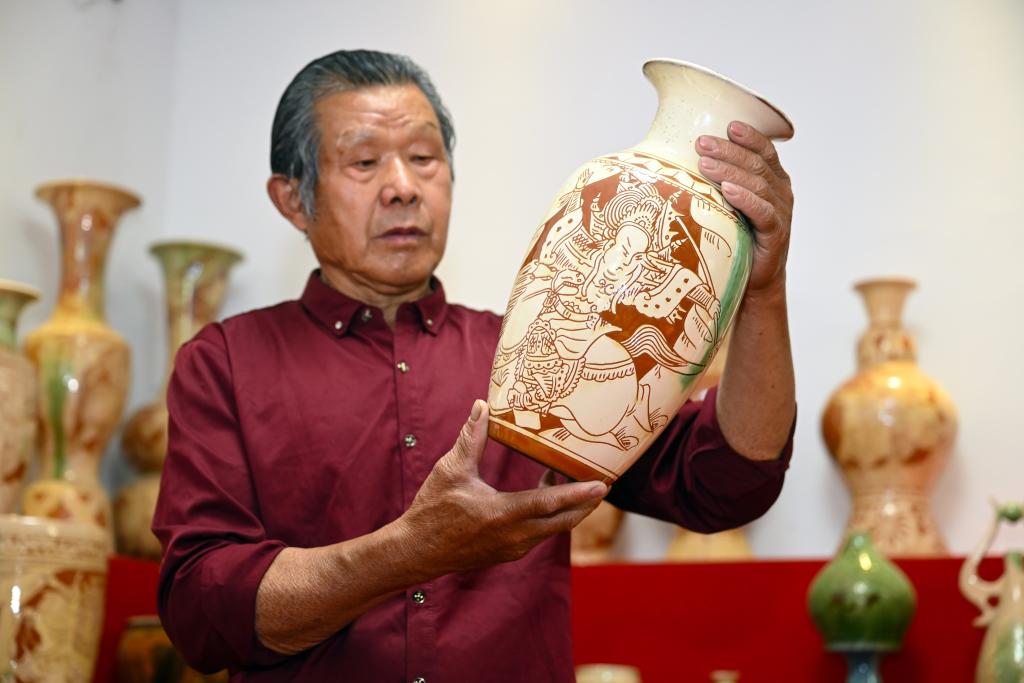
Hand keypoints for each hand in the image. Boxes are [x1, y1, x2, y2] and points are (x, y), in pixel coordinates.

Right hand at [395, 400, 606, 575]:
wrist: (416, 551)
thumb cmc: (433, 509)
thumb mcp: (451, 470)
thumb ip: (471, 438)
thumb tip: (482, 405)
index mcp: (502, 514)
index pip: (550, 503)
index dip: (579, 493)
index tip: (603, 484)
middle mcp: (514, 536)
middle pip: (563, 521)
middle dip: (587, 503)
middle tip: (605, 483)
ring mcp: (513, 547)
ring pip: (553, 528)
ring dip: (569, 508)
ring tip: (580, 483)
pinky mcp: (509, 552)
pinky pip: (540, 533)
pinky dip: (551, 516)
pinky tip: (548, 496)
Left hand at [696, 122, 792, 296]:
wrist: (755, 279)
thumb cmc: (738, 236)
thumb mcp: (727, 204)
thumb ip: (716, 182)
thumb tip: (675, 163)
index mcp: (772, 179)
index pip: (764, 150)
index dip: (749, 136)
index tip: (728, 125)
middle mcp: (780, 191)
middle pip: (756, 163)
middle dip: (729, 151)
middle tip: (702, 143)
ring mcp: (780, 212)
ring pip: (758, 184)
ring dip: (731, 171)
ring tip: (707, 164)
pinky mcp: (776, 233)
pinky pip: (763, 212)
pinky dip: (745, 199)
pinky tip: (728, 191)